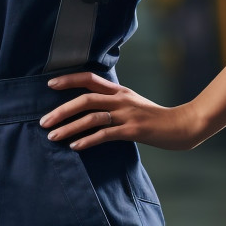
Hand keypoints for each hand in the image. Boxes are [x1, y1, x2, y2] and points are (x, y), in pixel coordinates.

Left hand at [39, 71, 200, 150]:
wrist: (183, 125)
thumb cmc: (154, 117)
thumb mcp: (132, 102)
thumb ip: (112, 101)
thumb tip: (88, 105)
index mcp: (119, 90)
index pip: (89, 78)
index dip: (69, 79)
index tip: (49, 85)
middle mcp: (120, 99)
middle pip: (85, 99)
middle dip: (61, 110)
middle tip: (43, 121)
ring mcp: (127, 114)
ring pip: (91, 118)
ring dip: (69, 128)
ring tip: (52, 136)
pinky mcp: (133, 130)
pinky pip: (105, 134)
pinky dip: (88, 140)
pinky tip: (75, 146)